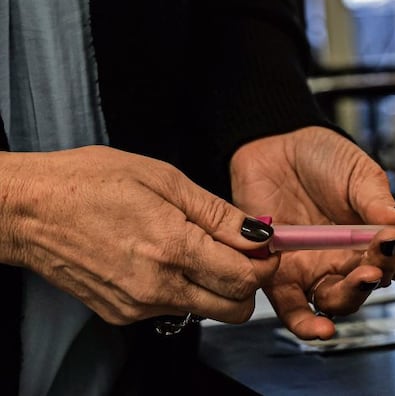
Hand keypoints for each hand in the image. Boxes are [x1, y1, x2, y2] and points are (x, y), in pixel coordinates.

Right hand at [0, 147, 278, 324]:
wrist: (28, 210)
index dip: (265, 264)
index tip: (266, 246)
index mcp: (172, 248)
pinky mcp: (121, 314)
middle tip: (240, 251)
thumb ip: (218, 213)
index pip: (244, 278)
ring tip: (200, 248)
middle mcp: (157, 286)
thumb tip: (260, 234)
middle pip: (233, 308)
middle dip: (248, 283)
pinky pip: (172, 308)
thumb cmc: (91, 182)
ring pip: (204, 310)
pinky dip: (183, 289)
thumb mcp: (164, 179)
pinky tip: (166, 258)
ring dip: (216, 287)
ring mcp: (137, 306)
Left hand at [230, 126, 394, 339]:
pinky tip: (322, 328)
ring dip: (355, 295)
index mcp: (371, 237)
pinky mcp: (279, 275)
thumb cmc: (321, 157)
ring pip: (339, 300)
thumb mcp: (358, 174)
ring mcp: (313, 269)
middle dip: (384, 270)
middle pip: (372, 284)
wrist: (275, 144)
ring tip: (365, 275)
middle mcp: (345, 260)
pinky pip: (293, 309)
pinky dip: (307, 325)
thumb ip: (380, 202)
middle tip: (387, 248)